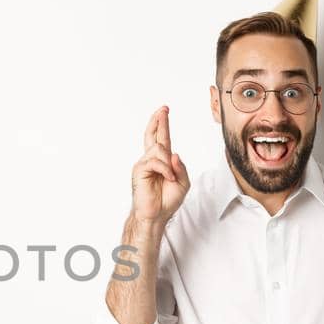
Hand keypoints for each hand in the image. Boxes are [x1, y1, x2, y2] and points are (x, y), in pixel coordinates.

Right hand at [132, 106, 190, 224]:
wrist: (156, 215)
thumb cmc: (167, 201)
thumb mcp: (183, 182)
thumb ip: (181, 167)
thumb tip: (174, 153)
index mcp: (161, 162)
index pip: (161, 139)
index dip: (162, 125)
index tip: (164, 111)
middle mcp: (151, 160)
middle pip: (153, 135)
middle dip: (158, 121)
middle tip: (164, 109)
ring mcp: (144, 164)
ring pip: (159, 148)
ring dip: (168, 163)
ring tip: (171, 177)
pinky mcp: (139, 170)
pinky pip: (155, 161)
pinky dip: (165, 170)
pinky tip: (168, 178)